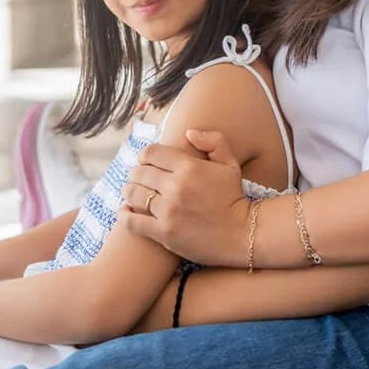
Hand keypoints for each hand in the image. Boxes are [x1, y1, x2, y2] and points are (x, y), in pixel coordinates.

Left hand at [118, 129, 251, 266]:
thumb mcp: (230, 164)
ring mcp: (168, 211)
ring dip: (130, 191)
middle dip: (136, 173)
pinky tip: (126, 211)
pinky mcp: (164, 233)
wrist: (243, 235)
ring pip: (133, 194)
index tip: (145, 161)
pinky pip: (132, 221)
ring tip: (132, 192)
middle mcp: (176, 187)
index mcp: (189, 167)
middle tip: (138, 178)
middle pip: (140, 173)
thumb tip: (188, 133)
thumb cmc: (234, 198)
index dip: (145, 156)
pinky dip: (125, 214)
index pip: (151, 153)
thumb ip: (213, 141)